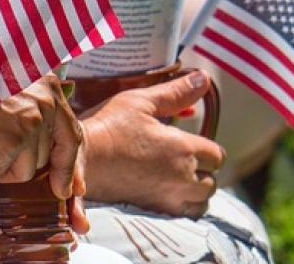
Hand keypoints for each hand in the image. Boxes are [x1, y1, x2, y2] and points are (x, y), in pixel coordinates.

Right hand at [0, 45, 84, 206]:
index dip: (68, 164)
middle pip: (47, 155)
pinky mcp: (15, 144)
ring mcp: (33, 124)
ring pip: (28, 168)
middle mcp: (47, 103)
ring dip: (3, 163)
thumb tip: (40, 137)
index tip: (66, 187)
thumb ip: (30, 101)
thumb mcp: (7, 80)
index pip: (70, 132)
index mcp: (48, 84)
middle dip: (24, 161)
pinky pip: (7, 174)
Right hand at [79, 70, 223, 216]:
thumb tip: (204, 78)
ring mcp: (167, 198)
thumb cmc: (108, 127)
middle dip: (203, 172)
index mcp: (183, 148)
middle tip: (183, 160)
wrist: (78, 160)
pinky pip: (181, 214)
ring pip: (200, 202)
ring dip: (195, 192)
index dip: (206, 148)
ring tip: (177, 179)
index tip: (189, 142)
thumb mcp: (141, 102)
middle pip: (211, 182)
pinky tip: (165, 193)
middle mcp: (181, 177)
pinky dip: (180, 206)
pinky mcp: (151, 211)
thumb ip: (176, 93)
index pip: (216, 155)